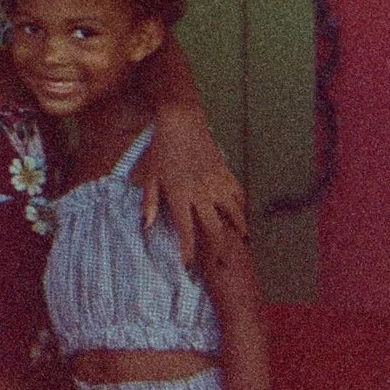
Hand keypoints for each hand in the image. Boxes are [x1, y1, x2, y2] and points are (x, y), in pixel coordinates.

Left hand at [131, 105, 248, 268]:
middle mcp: (201, 193)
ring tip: (237, 247)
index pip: (186, 231)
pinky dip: (242, 212)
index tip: (188, 267)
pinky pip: (240, 198)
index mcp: (180, 194)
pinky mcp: (228, 175)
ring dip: (237, 234)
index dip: (188, 251)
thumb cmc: (162, 150)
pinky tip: (241, 222)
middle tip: (216, 266)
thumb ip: (150, 203)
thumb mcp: (150, 176)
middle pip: (215, 231)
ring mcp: (218, 184)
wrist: (183, 122)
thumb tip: (147, 227)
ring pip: (234, 217)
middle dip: (217, 252)